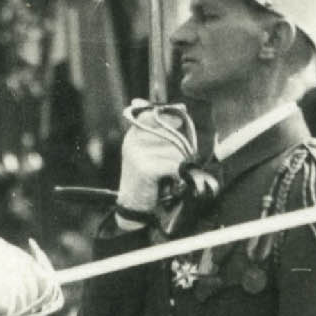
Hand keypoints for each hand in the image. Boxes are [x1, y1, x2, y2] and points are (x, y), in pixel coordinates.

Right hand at [118, 101, 195, 215]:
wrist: (134, 207)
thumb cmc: (148, 179)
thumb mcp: (151, 152)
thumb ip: (163, 132)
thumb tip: (182, 108)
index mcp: (133, 135)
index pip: (152, 113)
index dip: (170, 112)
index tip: (183, 110)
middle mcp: (133, 142)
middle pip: (170, 134)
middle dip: (179, 149)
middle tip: (173, 164)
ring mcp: (137, 154)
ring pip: (176, 151)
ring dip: (178, 165)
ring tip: (167, 176)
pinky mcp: (145, 168)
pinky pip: (174, 165)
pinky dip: (178, 176)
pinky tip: (170, 182)